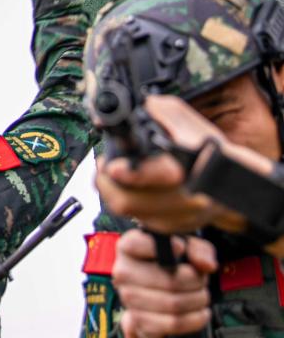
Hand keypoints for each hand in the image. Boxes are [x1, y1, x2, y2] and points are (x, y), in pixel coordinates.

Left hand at [99, 95, 273, 241]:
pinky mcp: (173, 228)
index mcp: (189, 167)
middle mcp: (186, 198)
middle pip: (128, 201)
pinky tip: (132, 188)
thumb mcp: (183, 119)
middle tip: (104, 165)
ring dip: (113, 193)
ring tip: (114, 175)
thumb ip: (155, 110)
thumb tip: (125, 109)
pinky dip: (130, 203)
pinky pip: (139, 220)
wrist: (234, 178)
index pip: (156, 175)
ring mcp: (179, 217)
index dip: (129, 173)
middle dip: (106, 182)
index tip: (111, 166)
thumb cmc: (207, 147)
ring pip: (129, 213)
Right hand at [113, 228, 216, 337]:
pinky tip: (201, 312)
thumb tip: (207, 265)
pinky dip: (194, 319)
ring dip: (197, 301)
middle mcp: (123, 271)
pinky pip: (173, 323)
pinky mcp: (139, 320)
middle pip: (169, 280)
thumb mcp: (185, 248)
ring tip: (202, 295)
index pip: (138, 244)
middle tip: (203, 281)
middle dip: (196, 282)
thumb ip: (197, 250)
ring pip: (174, 303)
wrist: (155, 295)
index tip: (182, 249)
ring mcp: (128, 297)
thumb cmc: (170, 265)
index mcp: (128, 247)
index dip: (165, 247)